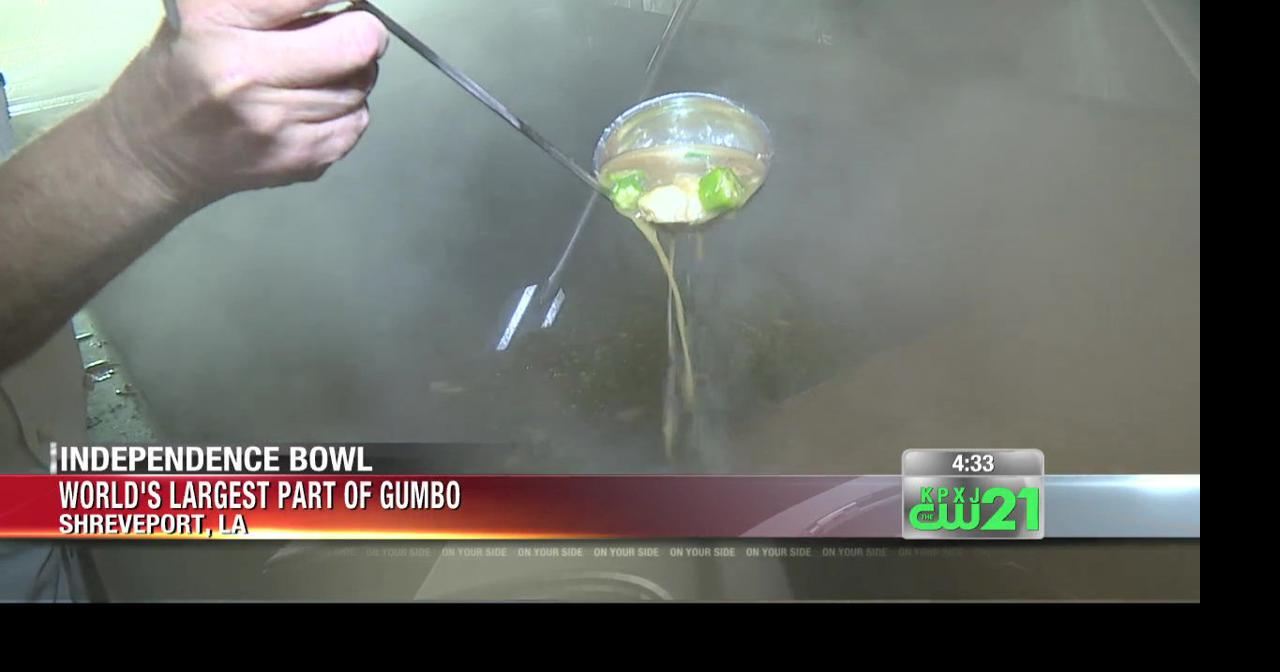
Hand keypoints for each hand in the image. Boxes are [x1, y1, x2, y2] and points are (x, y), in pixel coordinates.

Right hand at [98, 0, 389, 205]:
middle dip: (363, 31)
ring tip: (317, 69)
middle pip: (357, 44)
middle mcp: (246, 74)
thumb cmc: (183, 64)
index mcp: (215, 21)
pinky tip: (311, 104)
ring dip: (352, 72)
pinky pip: (356, 121)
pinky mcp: (299, 160)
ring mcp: (276, 125)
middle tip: (351, 29)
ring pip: (361, 84)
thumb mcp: (203, 10)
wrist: (153, 152)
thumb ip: (269, 0)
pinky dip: (346, 108)